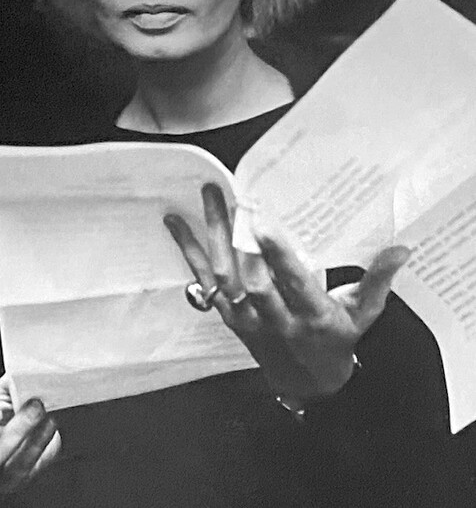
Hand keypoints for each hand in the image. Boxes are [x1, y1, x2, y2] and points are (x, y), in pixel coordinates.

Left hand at [164, 182, 410, 402]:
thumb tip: (400, 248)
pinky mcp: (227, 315)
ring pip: (223, 275)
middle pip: (249, 277)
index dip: (276, 255)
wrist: (306, 382)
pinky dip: (189, 250)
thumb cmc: (336, 340)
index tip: (264, 224)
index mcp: (311, 315)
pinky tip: (176, 223)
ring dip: (212, 234)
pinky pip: (204, 280)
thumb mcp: (362, 314)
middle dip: (238, 237)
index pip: (291, 283)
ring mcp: (246, 317)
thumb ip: (377, 281)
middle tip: (232, 196)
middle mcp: (274, 318)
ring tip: (209, 195)